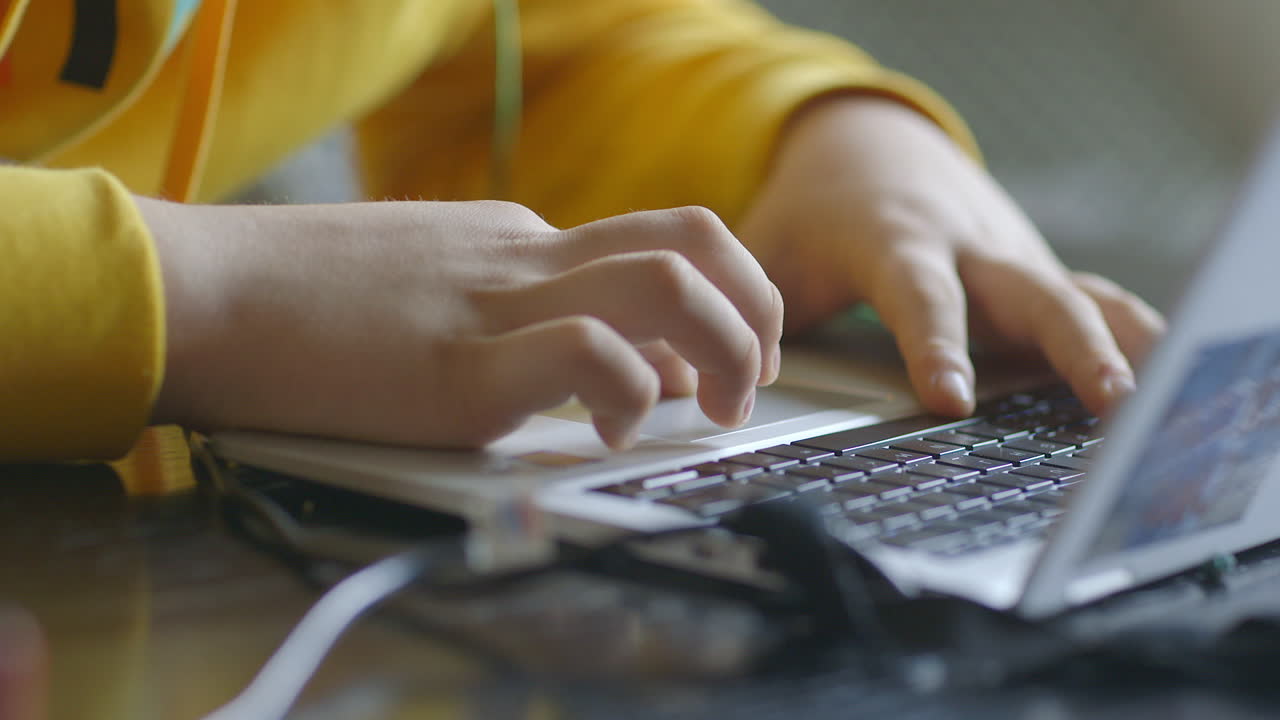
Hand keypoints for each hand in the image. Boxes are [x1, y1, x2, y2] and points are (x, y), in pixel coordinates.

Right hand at [140, 200, 782, 449]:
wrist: (202, 291)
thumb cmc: (301, 303)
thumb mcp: (433, 287)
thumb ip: (522, 317)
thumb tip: (614, 366)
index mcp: (518, 242)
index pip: (662, 241)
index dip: (724, 300)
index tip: (725, 361)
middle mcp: (524, 259)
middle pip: (695, 240)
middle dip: (756, 309)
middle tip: (752, 380)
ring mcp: (495, 305)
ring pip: (667, 282)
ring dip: (726, 347)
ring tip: (717, 411)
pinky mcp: (459, 368)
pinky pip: (588, 354)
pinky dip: (628, 394)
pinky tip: (611, 434)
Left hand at [737, 96, 1164, 416]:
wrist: (868, 146)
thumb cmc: (813, 212)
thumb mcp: (767, 251)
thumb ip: (754, 313)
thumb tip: (735, 386)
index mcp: (896, 241)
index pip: (921, 297)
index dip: (936, 345)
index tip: (951, 399)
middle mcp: (967, 246)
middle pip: (1031, 292)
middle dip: (1071, 344)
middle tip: (1106, 397)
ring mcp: (1009, 258)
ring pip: (1078, 295)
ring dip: (1118, 344)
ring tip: (1148, 405)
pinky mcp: (1032, 272)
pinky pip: (1092, 300)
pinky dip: (1127, 335)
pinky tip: (1156, 380)